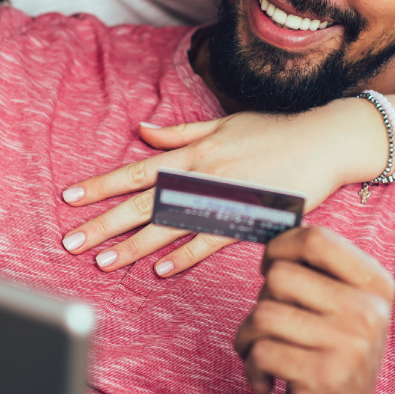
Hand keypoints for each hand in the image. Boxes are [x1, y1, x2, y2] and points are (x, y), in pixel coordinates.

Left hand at [59, 99, 384, 276]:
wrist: (323, 141)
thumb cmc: (274, 131)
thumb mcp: (223, 123)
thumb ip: (181, 133)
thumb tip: (144, 130)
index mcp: (193, 153)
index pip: (136, 171)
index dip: (101, 184)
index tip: (71, 197)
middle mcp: (202, 175)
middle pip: (142, 202)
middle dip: (103, 222)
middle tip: (71, 241)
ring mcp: (224, 198)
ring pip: (169, 225)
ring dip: (134, 245)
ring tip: (104, 262)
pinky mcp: (247, 218)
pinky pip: (209, 240)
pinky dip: (184, 255)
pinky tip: (159, 271)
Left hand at [233, 226, 394, 393]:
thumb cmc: (328, 363)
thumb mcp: (339, 312)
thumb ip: (317, 272)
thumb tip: (276, 231)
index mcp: (376, 286)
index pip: (316, 239)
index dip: (279, 248)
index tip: (270, 271)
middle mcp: (370, 312)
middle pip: (280, 276)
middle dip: (260, 303)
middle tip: (271, 330)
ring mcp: (349, 345)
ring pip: (263, 314)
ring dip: (248, 339)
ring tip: (261, 356)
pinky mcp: (323, 378)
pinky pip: (260, 351)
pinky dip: (251, 369)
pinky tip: (266, 383)